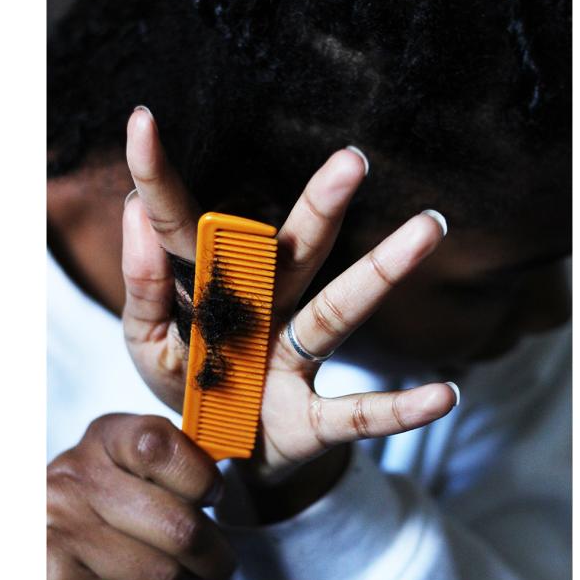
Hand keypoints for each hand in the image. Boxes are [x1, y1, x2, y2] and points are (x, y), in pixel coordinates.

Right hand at [47, 413, 235, 579]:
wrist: (39, 545)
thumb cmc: (109, 502)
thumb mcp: (135, 465)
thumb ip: (177, 465)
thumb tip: (219, 493)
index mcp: (104, 440)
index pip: (159, 447)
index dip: (200, 477)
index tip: (212, 496)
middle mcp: (74, 481)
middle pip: (178, 526)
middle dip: (215, 556)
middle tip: (219, 565)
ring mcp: (60, 534)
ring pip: (164, 577)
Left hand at [122, 107, 456, 482]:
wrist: (220, 460)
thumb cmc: (190, 392)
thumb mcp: (147, 347)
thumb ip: (143, 291)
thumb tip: (135, 212)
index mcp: (214, 294)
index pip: (185, 230)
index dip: (160, 179)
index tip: (141, 120)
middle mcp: (264, 313)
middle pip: (292, 254)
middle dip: (319, 208)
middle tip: (352, 162)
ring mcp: (293, 364)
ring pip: (337, 314)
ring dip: (381, 273)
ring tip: (427, 228)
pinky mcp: (313, 422)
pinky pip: (360, 415)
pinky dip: (400, 409)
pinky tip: (443, 395)